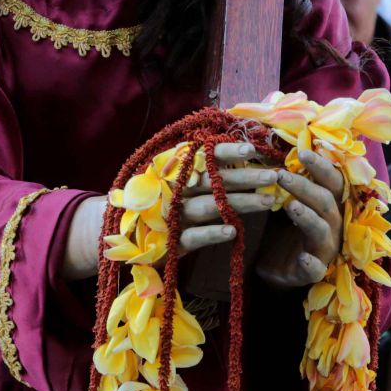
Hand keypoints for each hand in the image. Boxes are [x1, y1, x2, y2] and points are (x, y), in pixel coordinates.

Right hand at [61, 141, 316, 281]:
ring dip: (238, 203)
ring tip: (266, 201)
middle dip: (246, 177)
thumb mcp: (174, 179)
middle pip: (213, 180)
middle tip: (275, 175)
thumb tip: (244, 153)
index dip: (229, 151)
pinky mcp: (167, 241)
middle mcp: (171, 187)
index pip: (205, 155)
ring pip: (208, 206)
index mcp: (173, 169)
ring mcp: (169, 214)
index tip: (254, 149)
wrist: (115, 232)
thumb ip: (202, 168)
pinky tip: (233, 232)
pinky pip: (192, 236)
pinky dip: (211, 233)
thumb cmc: (156, 201)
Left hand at [251, 149, 344, 289]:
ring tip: (290, 206)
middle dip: (306, 187)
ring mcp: (324, 249)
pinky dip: (311, 264)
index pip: (332, 181)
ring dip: (308, 217)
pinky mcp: (312, 273)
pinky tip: (303, 258)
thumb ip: (283, 182)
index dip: (321, 166)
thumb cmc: (281, 228)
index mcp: (327, 204)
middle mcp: (332, 224)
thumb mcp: (281, 201)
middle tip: (281, 176)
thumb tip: (269, 150)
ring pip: (322, 230)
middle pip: (327, 202)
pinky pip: (316, 269)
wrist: (274, 267)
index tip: (302, 152)